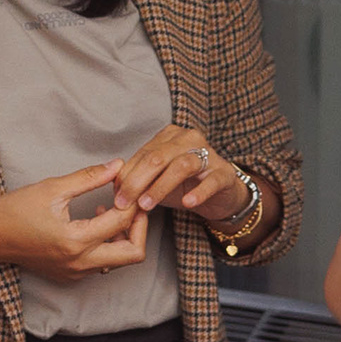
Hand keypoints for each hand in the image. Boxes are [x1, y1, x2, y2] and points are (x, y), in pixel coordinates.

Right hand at [0, 160, 154, 284]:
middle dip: (139, 228)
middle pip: (134, 254)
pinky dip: (108, 244)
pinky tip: (96, 222)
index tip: (126, 182)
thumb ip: (89, 177)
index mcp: (76, 240)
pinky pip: (102, 263)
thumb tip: (117, 165)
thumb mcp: (52, 188)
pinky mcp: (71, 275)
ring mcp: (76, 272)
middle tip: (133, 204)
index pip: (122, 221)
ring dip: (124, 237)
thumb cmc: (14, 210)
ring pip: (120, 261)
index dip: (131, 198)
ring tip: (112, 209)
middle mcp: (80, 262)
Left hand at [119, 122, 246, 222]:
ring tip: (147, 205)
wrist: (221, 194)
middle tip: (124, 203)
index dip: (126, 176)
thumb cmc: (186, 184)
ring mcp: (209, 154)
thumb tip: (115, 189)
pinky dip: (198, 192)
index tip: (116, 197)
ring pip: (181, 166)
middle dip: (137, 182)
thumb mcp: (158, 181)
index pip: (142, 154)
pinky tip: (187, 202)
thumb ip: (138, 180)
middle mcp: (188, 139)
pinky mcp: (224, 173)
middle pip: (157, 157)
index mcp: (169, 136)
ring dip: (160, 187)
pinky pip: (211, 181)